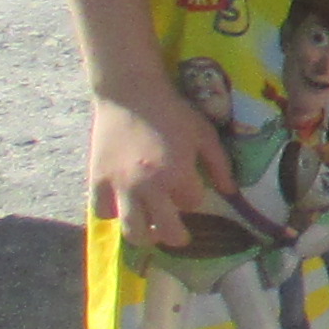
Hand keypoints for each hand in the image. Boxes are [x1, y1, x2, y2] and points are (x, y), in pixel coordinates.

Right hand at [91, 78, 239, 254]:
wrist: (130, 93)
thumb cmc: (171, 111)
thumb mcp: (204, 134)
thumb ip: (220, 164)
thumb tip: (231, 192)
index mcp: (177, 174)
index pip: (192, 204)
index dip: (194, 198)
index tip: (191, 189)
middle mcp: (149, 187)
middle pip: (165, 232)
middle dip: (175, 236)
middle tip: (177, 235)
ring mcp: (120, 187)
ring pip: (132, 231)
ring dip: (145, 236)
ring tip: (150, 230)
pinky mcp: (97, 181)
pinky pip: (103, 212)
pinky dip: (113, 213)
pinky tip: (123, 205)